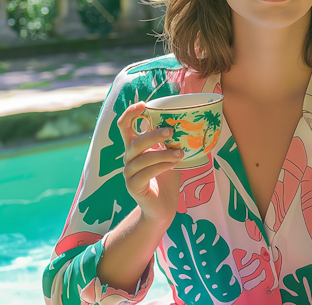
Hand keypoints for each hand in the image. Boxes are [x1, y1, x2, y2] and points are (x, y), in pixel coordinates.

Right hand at [118, 101, 182, 225]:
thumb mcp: (170, 155)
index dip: (130, 113)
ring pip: (142, 158)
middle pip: (134, 142)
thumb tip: (187, 122)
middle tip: (171, 131)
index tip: (144, 104)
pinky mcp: (133, 186)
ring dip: (162, 153)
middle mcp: (128, 158)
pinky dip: (161, 166)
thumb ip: (171, 141)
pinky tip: (173, 164)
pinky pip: (145, 173)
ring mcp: (129, 173)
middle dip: (153, 134)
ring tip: (180, 152)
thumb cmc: (167, 178)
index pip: (124, 126)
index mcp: (135, 147)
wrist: (163, 207)